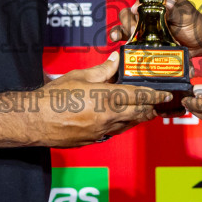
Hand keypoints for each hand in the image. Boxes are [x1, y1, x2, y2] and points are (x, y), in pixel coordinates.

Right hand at [33, 53, 171, 148]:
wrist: (35, 121)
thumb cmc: (53, 97)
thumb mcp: (79, 76)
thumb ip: (102, 70)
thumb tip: (115, 61)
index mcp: (107, 98)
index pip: (140, 96)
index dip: (155, 96)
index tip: (166, 94)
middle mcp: (108, 117)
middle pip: (139, 113)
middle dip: (151, 109)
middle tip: (158, 104)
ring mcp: (102, 131)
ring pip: (128, 124)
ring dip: (138, 118)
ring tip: (144, 111)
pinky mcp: (93, 140)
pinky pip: (113, 132)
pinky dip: (121, 125)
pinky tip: (120, 120)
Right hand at [108, 0, 201, 56]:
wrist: (200, 42)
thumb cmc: (194, 23)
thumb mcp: (186, 14)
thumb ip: (176, 9)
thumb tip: (168, 3)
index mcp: (155, 2)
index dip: (134, 5)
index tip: (135, 11)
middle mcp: (146, 13)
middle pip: (128, 13)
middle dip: (126, 21)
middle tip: (132, 31)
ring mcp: (143, 28)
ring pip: (124, 27)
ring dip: (118, 31)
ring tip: (116, 37)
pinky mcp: (143, 42)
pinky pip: (130, 43)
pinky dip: (124, 46)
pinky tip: (121, 50)